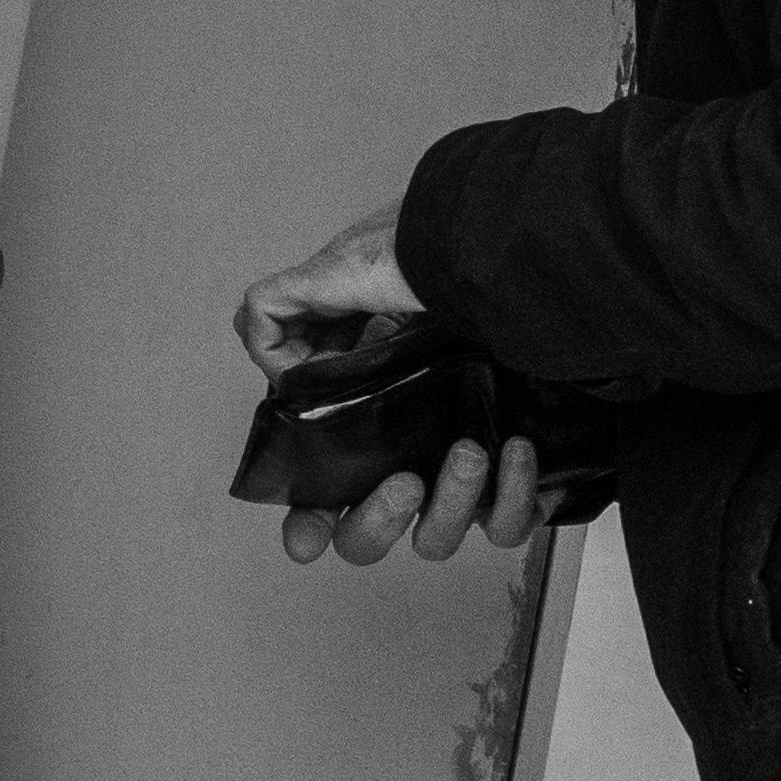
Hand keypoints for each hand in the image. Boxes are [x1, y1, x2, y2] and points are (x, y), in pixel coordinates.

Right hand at [234, 208, 539, 573]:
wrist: (511, 243)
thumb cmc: (434, 252)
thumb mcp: (343, 267)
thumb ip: (279, 306)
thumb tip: (262, 354)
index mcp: (361, 417)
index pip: (321, 498)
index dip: (306, 525)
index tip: (307, 536)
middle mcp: (408, 447)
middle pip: (370, 536)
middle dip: (378, 522)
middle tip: (403, 481)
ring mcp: (461, 462)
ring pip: (440, 535)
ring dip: (452, 503)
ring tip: (468, 451)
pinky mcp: (518, 468)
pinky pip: (513, 519)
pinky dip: (514, 493)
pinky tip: (514, 447)